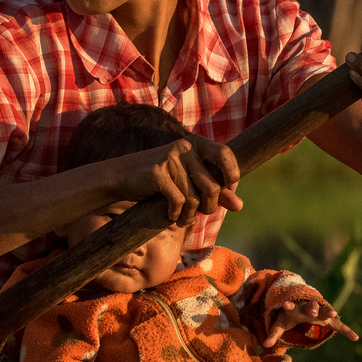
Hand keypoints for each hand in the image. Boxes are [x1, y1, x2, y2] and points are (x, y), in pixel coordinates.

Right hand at [104, 137, 243, 225]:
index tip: (225, 190)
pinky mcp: (157, 172)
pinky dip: (176, 214)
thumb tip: (239, 205)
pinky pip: (178, 202)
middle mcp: (185, 147)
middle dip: (209, 207)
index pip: (226, 155)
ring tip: (183, 217)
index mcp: (196, 143)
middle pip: (213, 186)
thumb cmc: (161, 179)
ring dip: (190, 215)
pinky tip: (170, 215)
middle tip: (199, 212)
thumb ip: (216, 190)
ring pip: (195, 199)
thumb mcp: (190, 182)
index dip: (231, 176)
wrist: (121, 176)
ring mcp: (170, 158)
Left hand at [262, 298, 359, 347]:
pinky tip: (355, 337)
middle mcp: (309, 308)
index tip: (284, 304)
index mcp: (295, 308)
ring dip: (329, 312)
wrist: (304, 307)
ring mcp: (321, 313)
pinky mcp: (330, 320)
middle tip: (312, 312)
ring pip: (326, 310)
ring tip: (333, 315)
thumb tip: (264, 345)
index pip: (291, 306)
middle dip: (312, 308)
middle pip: (311, 306)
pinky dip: (347, 330)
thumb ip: (273, 333)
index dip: (288, 305)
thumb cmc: (291, 316)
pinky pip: (340, 325)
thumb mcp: (281, 323)